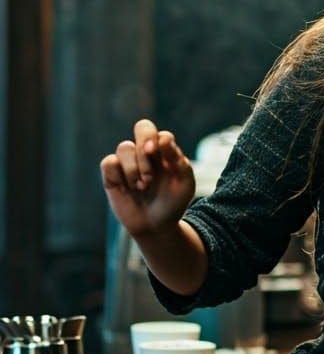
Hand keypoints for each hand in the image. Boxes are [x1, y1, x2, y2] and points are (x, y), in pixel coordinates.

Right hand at [99, 119, 195, 237]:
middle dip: (145, 143)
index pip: (160, 134)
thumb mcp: (185, 184)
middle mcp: (146, 153)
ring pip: (125, 147)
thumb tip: (163, 139)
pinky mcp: (112, 175)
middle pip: (142, 127)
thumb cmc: (173, 203)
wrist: (156, 226)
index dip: (158, 140)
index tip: (159, 153)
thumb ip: (179, 161)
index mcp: (166, 152)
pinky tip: (128, 188)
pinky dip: (119, 174)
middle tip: (150, 168)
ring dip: (134, 168)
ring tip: (143, 186)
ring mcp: (129, 162)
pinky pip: (109, 162)